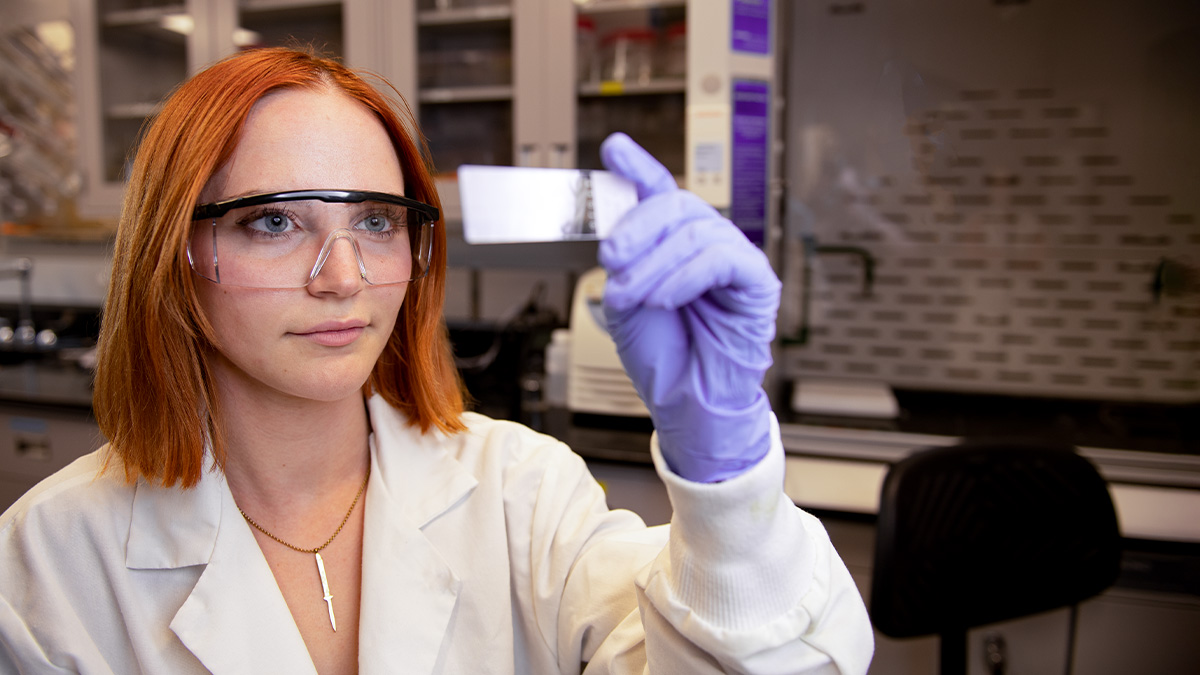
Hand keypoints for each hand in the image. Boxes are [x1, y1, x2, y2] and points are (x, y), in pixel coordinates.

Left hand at [599, 133, 780, 482]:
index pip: (659, 194)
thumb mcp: (625, 302)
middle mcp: (706, 244)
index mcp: (673, 244)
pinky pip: (722, 258)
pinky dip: (685, 276)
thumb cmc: (661, 357)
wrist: (685, 404)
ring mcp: (734, 260)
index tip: (613, 148)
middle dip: (637, 227)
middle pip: (676, 206)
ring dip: (654, 264)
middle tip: (611, 257)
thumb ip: (626, 264)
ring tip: (633, 296)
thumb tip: (625, 239)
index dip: (638, 166)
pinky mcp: (756, 282)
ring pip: (695, 232)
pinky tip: (664, 298)